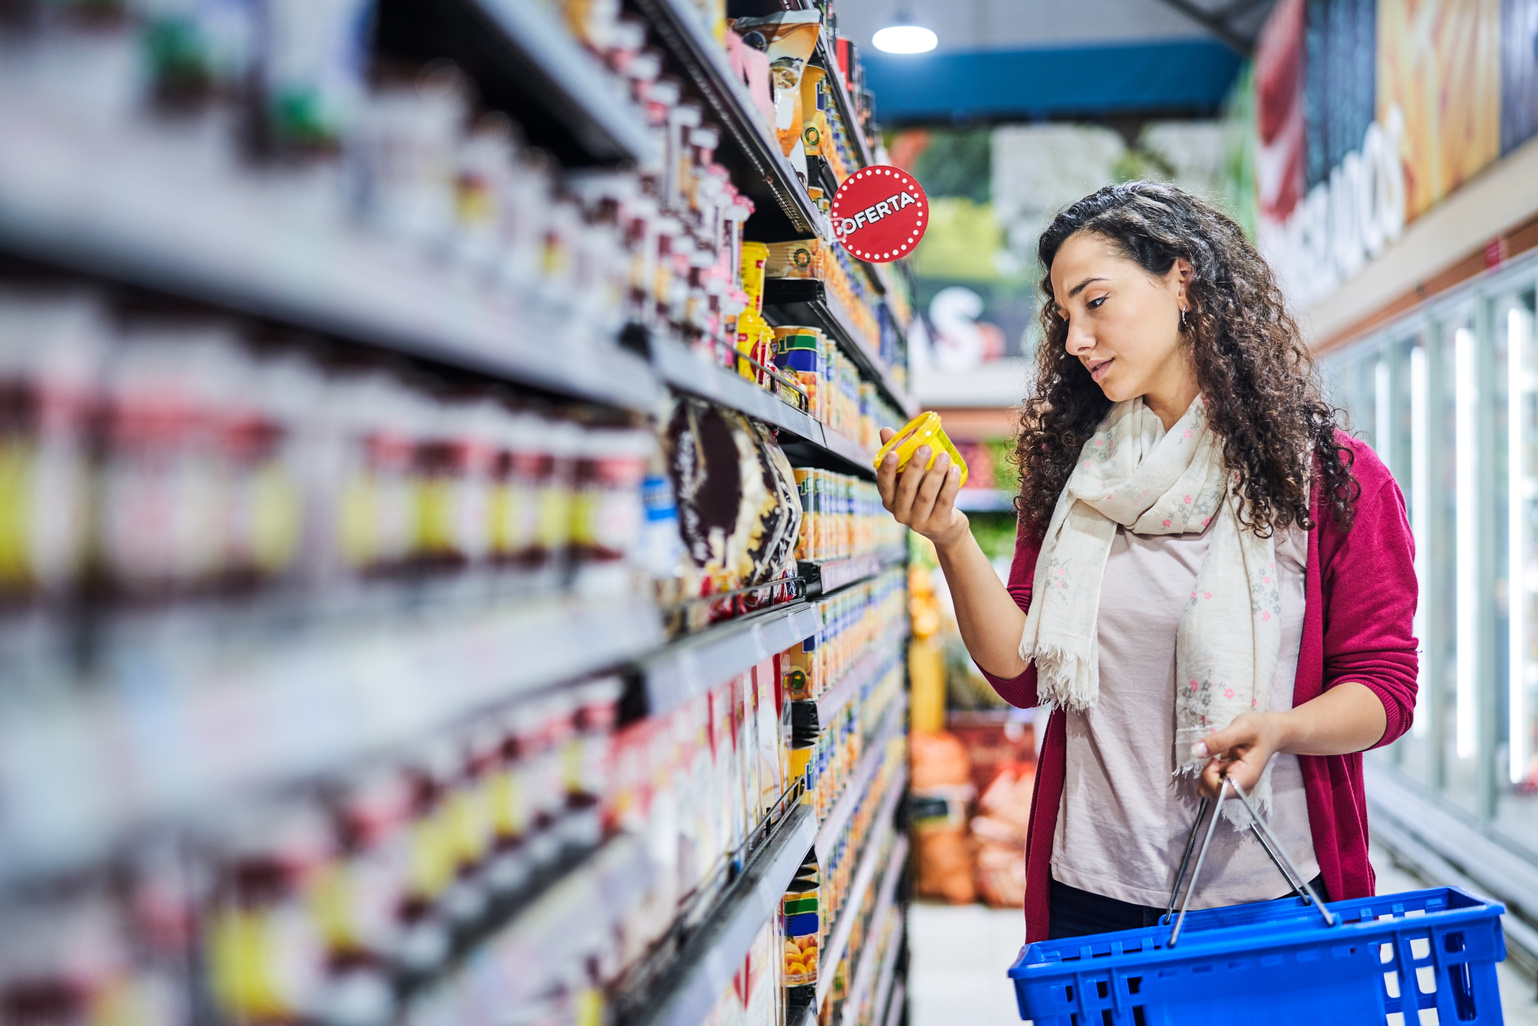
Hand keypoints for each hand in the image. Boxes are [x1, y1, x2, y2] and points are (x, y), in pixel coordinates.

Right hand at [875, 426, 968, 549]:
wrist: (946, 526)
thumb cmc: (924, 494)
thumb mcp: (911, 476)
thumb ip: (899, 453)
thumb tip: (885, 430)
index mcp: (890, 500)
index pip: (884, 484)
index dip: (887, 470)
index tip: (893, 453)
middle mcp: (900, 514)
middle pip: (907, 488)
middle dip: (915, 467)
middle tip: (925, 448)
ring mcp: (919, 522)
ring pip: (926, 495)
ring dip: (936, 473)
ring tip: (944, 456)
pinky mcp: (938, 525)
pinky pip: (944, 502)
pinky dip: (950, 485)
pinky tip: (955, 469)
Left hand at [1192, 711, 1286, 799]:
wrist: (1269, 732)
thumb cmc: (1259, 730)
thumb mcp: (1240, 728)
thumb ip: (1218, 740)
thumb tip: (1196, 751)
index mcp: (1246, 779)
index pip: (1219, 792)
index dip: (1209, 777)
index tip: (1214, 759)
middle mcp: (1240, 787)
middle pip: (1210, 792)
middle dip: (1206, 773)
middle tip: (1216, 756)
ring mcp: (1234, 785)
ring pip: (1207, 787)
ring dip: (1207, 770)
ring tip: (1221, 756)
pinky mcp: (1229, 781)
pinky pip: (1210, 781)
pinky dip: (1210, 769)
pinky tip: (1221, 758)